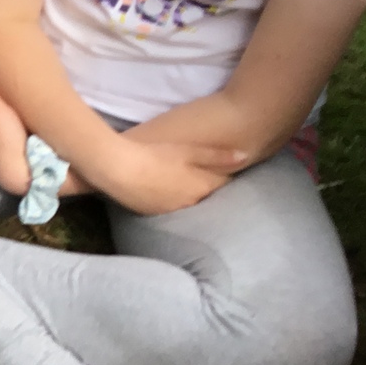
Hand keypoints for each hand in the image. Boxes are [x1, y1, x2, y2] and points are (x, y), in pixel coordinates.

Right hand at [101, 138, 245, 215]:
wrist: (119, 170)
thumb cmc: (156, 156)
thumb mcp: (190, 151)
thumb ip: (218, 156)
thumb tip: (246, 157)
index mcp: (202, 188)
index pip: (222, 184)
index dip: (223, 173)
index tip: (222, 165)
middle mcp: (190, 204)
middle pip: (203, 195)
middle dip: (204, 185)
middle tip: (196, 169)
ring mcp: (169, 211)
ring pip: (185, 202)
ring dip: (185, 193)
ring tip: (176, 178)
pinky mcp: (150, 213)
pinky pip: (167, 206)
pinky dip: (168, 197)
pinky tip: (158, 185)